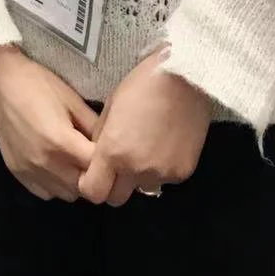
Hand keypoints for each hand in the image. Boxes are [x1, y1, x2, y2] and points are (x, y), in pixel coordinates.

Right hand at [0, 47, 97, 202]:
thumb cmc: (37, 84)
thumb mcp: (71, 99)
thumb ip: (94, 125)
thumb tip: (112, 144)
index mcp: (61, 141)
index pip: (96, 168)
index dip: (108, 162)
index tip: (111, 152)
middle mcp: (45, 162)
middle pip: (83, 187)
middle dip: (93, 174)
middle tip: (93, 156)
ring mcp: (29, 171)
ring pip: (66, 195)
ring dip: (75, 182)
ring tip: (74, 160)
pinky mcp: (18, 174)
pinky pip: (46, 193)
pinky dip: (56, 184)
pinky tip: (56, 164)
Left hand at [78, 50, 211, 207]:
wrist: (184, 77)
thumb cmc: (141, 84)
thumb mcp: (110, 107)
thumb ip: (101, 139)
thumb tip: (97, 158)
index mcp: (113, 152)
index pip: (93, 192)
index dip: (90, 184)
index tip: (94, 172)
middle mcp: (136, 170)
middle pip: (116, 198)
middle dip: (113, 185)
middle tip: (119, 162)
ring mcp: (162, 174)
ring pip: (141, 188)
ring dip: (138, 175)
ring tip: (146, 146)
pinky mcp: (183, 173)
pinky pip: (163, 179)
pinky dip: (160, 168)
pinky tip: (165, 143)